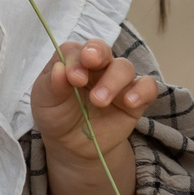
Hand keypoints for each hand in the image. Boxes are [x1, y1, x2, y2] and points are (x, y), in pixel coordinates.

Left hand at [32, 39, 157, 163]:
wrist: (72, 145)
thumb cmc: (57, 115)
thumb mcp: (45, 101)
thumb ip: (52, 85)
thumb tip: (60, 69)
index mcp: (74, 61)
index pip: (76, 50)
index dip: (75, 59)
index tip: (72, 78)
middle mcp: (97, 67)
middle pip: (102, 50)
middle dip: (97, 54)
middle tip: (88, 67)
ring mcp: (117, 82)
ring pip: (124, 67)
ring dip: (113, 81)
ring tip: (99, 101)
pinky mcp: (134, 100)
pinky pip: (148, 87)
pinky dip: (142, 91)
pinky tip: (130, 102)